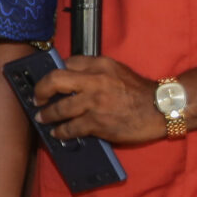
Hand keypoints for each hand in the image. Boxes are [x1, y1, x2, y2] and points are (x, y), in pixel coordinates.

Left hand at [29, 55, 168, 144]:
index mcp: (100, 64)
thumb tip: (73, 80)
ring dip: (48, 114)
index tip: (47, 81)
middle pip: (56, 80)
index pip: (68, 63)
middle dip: (41, 90)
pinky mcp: (98, 122)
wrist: (160, 108)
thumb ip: (96, 72)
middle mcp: (95, 80)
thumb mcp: (117, 70)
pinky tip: (58, 132)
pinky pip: (72, 127)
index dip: (54, 73)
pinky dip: (62, 131)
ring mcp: (95, 102)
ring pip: (61, 108)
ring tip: (43, 118)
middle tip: (37, 98)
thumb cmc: (139, 91)